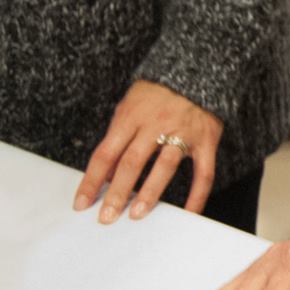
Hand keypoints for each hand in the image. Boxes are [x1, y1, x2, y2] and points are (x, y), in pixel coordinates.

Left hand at [74, 80, 222, 223]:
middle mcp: (155, 124)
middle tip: (107, 217)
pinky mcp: (206, 141)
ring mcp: (183, 133)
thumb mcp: (128, 108)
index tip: (82, 203)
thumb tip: (104, 174)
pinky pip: (203, 173)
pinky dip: (197, 195)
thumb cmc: (156, 93)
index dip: (91, 180)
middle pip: (131, 163)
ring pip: (164, 167)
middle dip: (117, 193)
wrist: (196, 71)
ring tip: (137, 215)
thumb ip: (116, 138)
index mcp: (131, 116)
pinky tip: (189, 213)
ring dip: (149, 193)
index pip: (105, 153)